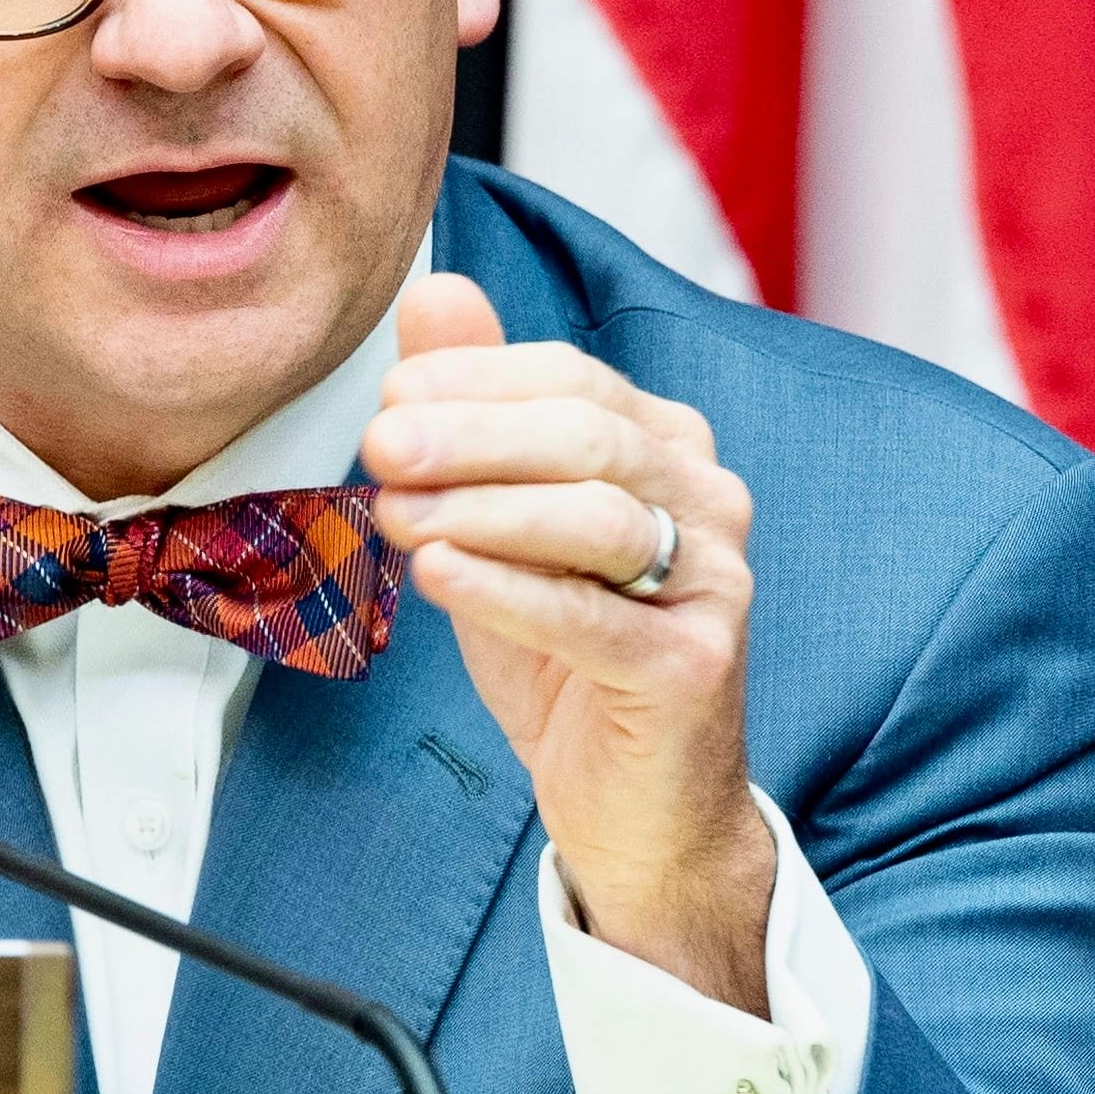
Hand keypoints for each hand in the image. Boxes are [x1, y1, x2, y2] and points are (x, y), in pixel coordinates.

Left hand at [363, 275, 776, 1012]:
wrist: (630, 802)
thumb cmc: (561, 651)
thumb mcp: (497, 521)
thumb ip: (475, 407)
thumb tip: (435, 291)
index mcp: (666, 445)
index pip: (572, 378)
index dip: (475, 379)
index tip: (386, 395)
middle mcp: (708, 499)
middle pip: (587, 437)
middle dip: (472, 432)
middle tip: (379, 444)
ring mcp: (714, 583)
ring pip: (596, 518)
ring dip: (481, 508)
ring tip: (394, 513)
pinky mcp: (695, 668)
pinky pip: (595, 617)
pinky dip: (507, 590)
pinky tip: (435, 576)